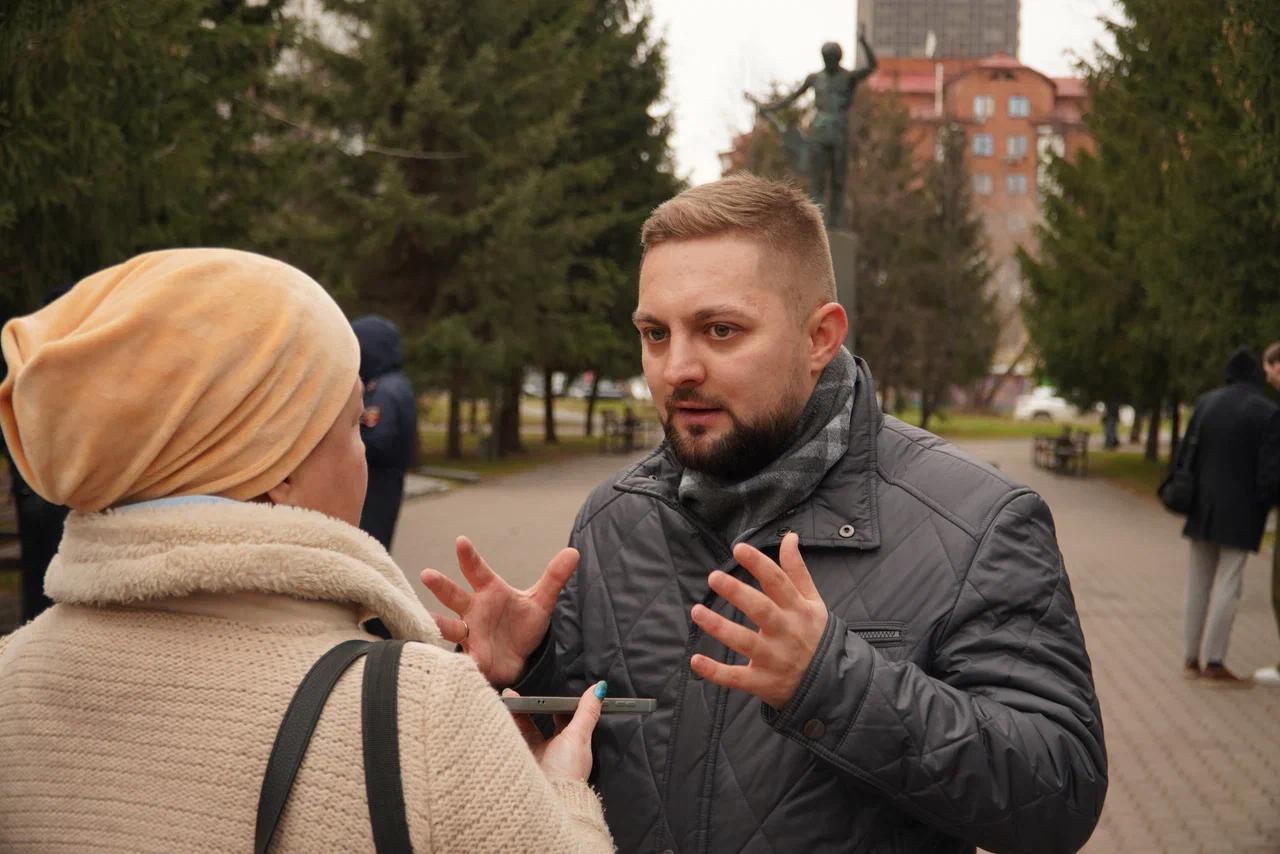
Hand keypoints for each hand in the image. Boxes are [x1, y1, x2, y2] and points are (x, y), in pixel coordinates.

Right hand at [420, 536, 577, 686]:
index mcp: (489, 591)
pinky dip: (458, 659)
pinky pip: (462, 658)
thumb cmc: (523, 625)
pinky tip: (455, 660)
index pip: (477, 570)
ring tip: (429, 620)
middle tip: (427, 574)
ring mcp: (470, 634)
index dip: (469, 556)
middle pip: (454, 595)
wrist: (521, 658)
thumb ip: (554, 577)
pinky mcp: (473, 657)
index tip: (461, 541)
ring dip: (438, 624)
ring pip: (450, 627)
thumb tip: (573, 552)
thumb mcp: (541, 601)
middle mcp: (474, 610)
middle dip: (441, 586)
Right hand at [505, 682, 605, 781]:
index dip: (553, 705)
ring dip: (515, 716)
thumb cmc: (567, 772)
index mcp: (570, 744)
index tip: (544, 693)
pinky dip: (506, 729)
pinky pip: (511, 741)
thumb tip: (599, 688)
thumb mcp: (578, 737)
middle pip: (538, 724)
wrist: (546, 801)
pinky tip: (499, 715)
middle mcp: (552, 751)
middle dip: (528, 708)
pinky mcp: (519, 763)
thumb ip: (586, 712)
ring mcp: (534, 758)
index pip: (561, 719)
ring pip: (522, 731)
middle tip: (517, 694)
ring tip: (507, 698)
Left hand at [689, 533, 827, 709]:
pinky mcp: (762, 682)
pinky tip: (696, 660)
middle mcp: (786, 632)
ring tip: (697, 611)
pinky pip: (736, 678)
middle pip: (761, 609)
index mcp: (798, 610)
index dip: (759, 564)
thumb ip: (797, 570)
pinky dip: (715, 672)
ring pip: (745, 642)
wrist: (831, 683)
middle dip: (737, 593)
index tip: (739, 548)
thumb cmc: (815, 635)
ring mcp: (774, 659)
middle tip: (713, 577)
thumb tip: (789, 537)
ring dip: (720, 627)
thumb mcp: (813, 602)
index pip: (778, 582)